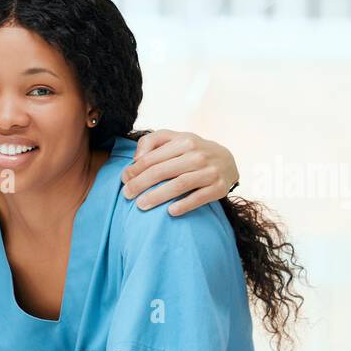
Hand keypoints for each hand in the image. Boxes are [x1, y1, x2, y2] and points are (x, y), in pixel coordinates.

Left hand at [120, 130, 238, 215]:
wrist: (226, 160)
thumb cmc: (191, 151)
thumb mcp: (174, 138)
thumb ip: (152, 141)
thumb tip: (136, 158)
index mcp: (184, 141)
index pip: (153, 157)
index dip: (135, 169)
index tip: (124, 179)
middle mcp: (198, 155)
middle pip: (162, 171)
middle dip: (141, 184)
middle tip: (127, 195)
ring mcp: (210, 171)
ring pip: (180, 184)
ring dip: (158, 196)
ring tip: (141, 205)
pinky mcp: (219, 187)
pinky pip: (200, 198)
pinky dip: (185, 205)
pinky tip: (170, 212)